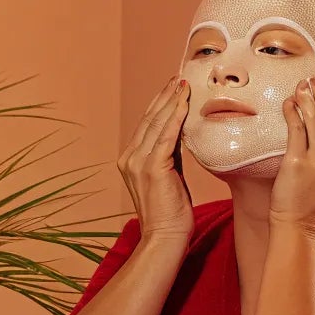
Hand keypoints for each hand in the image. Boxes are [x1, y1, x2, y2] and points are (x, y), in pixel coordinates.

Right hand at [120, 77, 193, 241]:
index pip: (146, 124)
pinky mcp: (152, 168)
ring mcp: (138, 163)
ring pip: (157, 123)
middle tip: (179, 76)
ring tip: (184, 83)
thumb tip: (180, 133)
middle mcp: (129, 158)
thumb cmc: (170, 213)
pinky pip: (166, 136)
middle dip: (165, 95)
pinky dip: (176, 117)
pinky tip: (185, 103)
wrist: (164, 238)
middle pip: (149, 118)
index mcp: (130, 160)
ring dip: (172, 100)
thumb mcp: (168, 177)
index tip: (173, 86)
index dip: (160, 103)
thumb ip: (169, 155)